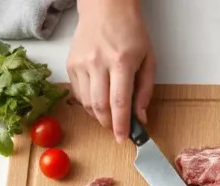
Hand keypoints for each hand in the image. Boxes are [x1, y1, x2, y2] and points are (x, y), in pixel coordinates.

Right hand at [67, 0, 155, 141]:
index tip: (123, 139)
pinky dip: (88, 104)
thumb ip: (145, 91)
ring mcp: (81, 63)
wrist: (106, 8)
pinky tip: (98, 102)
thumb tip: (141, 118)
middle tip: (117, 131)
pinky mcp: (71, 64)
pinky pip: (78, 93)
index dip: (121, 125)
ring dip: (98, 117)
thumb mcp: (148, 60)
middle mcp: (98, 62)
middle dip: (108, 125)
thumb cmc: (130, 32)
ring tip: (109, 117)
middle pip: (100, 106)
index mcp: (121, 61)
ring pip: (86, 103)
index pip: (119, 102)